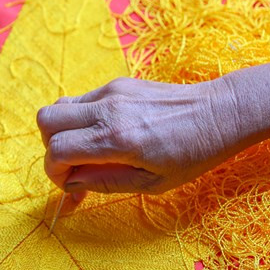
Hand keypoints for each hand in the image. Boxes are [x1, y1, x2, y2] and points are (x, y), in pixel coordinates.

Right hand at [36, 76, 249, 193]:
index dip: (54, 172)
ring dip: (64, 132)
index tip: (70, 185)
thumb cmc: (194, 153)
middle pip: (47, 120)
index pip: (58, 150)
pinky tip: (104, 136)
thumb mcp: (153, 183)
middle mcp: (109, 109)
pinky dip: (80, 120)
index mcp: (118, 138)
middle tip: (73, 166)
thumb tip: (73, 182)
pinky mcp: (118, 83)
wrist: (222, 111)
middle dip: (50, 148)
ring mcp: (112, 91)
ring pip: (60, 106)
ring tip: (87, 151)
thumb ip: (106, 182)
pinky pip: (82, 100)